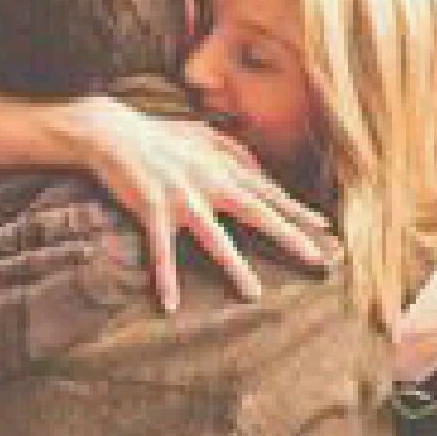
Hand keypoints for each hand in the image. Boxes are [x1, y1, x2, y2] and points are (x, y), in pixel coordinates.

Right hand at [62, 96, 330, 310]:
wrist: (111, 131)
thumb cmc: (160, 137)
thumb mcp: (203, 135)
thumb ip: (236, 152)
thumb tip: (262, 172)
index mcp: (223, 167)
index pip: (269, 192)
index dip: (297, 210)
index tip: (325, 227)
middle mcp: (209, 182)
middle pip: (257, 212)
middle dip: (289, 236)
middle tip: (316, 259)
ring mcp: (182, 196)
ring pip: (215, 237)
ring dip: (235, 267)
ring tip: (254, 294)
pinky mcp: (152, 207)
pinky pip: (161, 250)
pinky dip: (165, 277)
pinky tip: (170, 304)